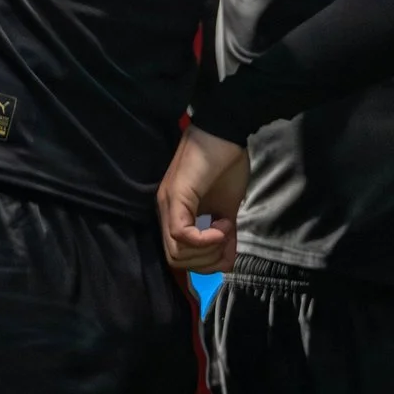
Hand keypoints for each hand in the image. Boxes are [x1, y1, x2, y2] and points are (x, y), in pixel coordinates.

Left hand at [158, 125, 248, 272]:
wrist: (225, 130)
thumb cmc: (227, 162)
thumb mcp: (228, 208)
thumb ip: (226, 235)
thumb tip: (228, 261)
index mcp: (175, 214)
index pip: (179, 256)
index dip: (205, 263)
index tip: (228, 248)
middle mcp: (165, 212)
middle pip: (175, 260)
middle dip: (206, 262)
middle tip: (227, 244)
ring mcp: (168, 204)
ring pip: (176, 253)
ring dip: (206, 251)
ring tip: (225, 230)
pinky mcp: (175, 197)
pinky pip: (180, 234)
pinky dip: (203, 240)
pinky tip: (221, 227)